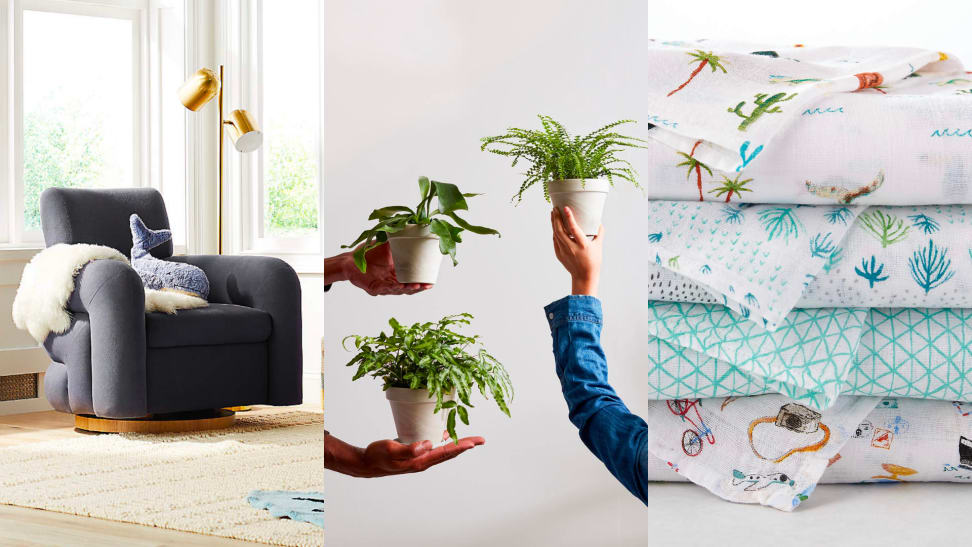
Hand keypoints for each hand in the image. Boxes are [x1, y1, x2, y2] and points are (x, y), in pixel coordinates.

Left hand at [324, 243, 432, 295]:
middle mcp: (391, 281)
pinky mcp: (373, 288)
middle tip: (428, 285)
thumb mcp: (385, 244)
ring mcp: (383, 286)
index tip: (432, 281)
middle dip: (419, 287)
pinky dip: (393, 288)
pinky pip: (385, 289)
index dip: (422, 281)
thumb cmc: (366, 253)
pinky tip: (400, 286)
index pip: (412, 280)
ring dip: (409, 289)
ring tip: (417, 285)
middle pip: (408, 288)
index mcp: (397, 273)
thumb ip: (397, 237)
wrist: (349, 260)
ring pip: (399, 290)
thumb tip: (409, 225)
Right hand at [325, 431, 484, 477]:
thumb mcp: (391, 449)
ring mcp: (419, 459)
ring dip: (456, 445)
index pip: (444, 452)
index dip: (460, 446)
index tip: (474, 442)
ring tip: (470, 439)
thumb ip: (410, 449)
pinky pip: (433, 448)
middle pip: (448, 453)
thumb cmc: (377, 456)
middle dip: (465, 445)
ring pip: (443, 451)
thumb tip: (428, 444)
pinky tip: (444, 434)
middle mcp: (423, 462)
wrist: (367, 463)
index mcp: (419, 461)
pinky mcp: (415, 454)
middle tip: (481, 440)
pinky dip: (442, 441)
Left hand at [551, 206, 602, 296]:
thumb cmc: (593, 261)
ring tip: (553, 214)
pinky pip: (555, 240)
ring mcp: (563, 252)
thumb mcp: (598, 247)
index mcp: (582, 245)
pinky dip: (555, 232)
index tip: (565, 208)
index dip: (569, 217)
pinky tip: (555, 225)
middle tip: (555, 208)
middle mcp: (571, 248)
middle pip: (560, 230)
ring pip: (556, 234)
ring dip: (554, 223)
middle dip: (556, 218)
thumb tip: (599, 222)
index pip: (573, 229)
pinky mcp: (559, 254)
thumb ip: (599, 234)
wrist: (584, 276)